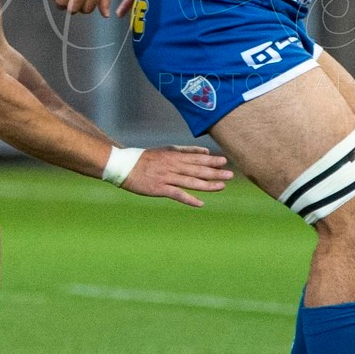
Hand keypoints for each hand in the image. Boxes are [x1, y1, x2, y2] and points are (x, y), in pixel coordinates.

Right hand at [118, 145, 232, 207]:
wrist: (124, 166)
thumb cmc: (145, 158)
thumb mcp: (166, 150)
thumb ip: (186, 150)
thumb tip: (205, 152)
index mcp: (174, 156)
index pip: (196, 158)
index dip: (211, 161)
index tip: (225, 162)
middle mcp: (173, 166)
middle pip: (197, 170)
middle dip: (214, 172)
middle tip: (230, 175)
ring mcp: (166, 177)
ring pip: (190, 181)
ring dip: (207, 185)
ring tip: (222, 186)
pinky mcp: (159, 188)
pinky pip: (177, 194)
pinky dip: (189, 199)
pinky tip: (200, 203)